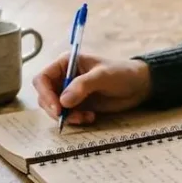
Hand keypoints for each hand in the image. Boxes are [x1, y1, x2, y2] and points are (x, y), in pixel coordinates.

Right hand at [32, 53, 151, 125]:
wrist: (138, 86)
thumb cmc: (121, 73)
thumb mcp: (103, 76)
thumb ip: (83, 86)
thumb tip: (63, 101)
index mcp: (66, 63)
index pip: (43, 78)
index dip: (45, 94)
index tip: (57, 108)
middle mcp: (64, 77)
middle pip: (45, 96)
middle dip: (55, 109)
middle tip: (70, 117)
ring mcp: (70, 92)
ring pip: (54, 108)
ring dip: (66, 116)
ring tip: (85, 117)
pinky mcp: (77, 104)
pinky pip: (67, 115)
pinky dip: (75, 119)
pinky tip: (90, 117)